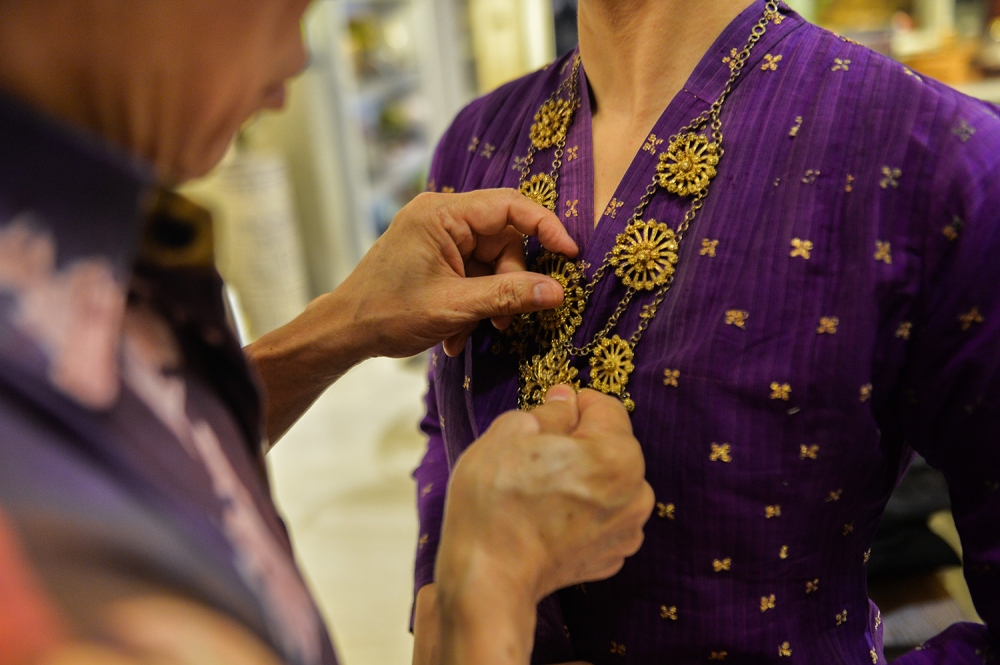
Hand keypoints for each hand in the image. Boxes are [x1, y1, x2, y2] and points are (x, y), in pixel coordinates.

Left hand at [336, 189, 577, 358]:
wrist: (344, 331)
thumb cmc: (387, 313)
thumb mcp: (453, 307)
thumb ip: (507, 296)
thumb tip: (556, 292)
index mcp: (441, 214)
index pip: (509, 205)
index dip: (546, 226)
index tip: (570, 254)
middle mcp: (442, 218)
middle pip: (504, 240)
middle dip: (510, 282)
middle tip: (504, 320)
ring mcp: (439, 238)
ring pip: (492, 263)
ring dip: (490, 301)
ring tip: (471, 331)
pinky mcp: (438, 258)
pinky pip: (474, 275)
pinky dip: (473, 304)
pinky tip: (456, 332)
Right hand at [433, 387, 653, 664]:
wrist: (489, 579)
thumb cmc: (496, 502)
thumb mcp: (510, 433)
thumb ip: (549, 410)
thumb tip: (565, 401)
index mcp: (618, 455)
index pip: (605, 407)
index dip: (572, 404)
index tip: (546, 412)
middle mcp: (636, 493)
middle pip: (609, 446)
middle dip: (578, 443)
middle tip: (534, 456)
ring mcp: (627, 530)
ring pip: (607, 482)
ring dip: (582, 478)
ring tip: (539, 491)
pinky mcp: (611, 557)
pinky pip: (602, 516)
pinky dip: (582, 511)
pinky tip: (547, 517)